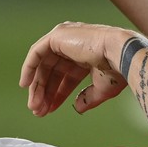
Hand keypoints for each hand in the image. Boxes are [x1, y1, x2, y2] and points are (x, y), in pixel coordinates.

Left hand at [19, 22, 133, 116]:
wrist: (121, 55)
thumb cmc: (118, 69)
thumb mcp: (102, 88)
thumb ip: (88, 97)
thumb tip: (78, 107)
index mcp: (87, 54)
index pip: (66, 76)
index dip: (58, 94)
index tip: (50, 108)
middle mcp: (75, 44)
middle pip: (53, 72)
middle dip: (45, 93)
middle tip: (39, 110)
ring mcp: (65, 38)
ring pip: (44, 65)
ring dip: (37, 86)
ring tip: (34, 105)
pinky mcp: (57, 36)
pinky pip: (36, 53)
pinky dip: (29, 69)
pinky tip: (26, 85)